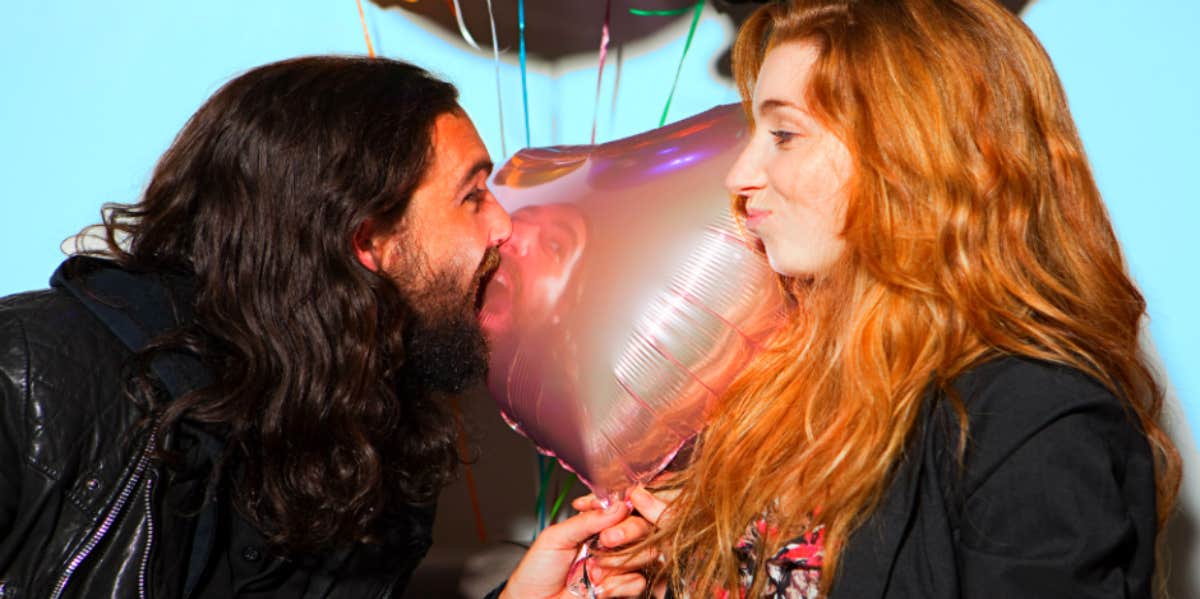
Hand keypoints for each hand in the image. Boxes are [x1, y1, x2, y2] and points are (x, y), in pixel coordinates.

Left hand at [500, 502, 646, 598]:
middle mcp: (607, 544)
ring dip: (620, 561)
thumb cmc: (536, 572)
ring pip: (643, 554)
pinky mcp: (618, 588)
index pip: (620, 509)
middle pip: (639, 528)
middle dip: (627, 532)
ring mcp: (614, 566)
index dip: (624, 509)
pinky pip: (638, 581)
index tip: (619, 510)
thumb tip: (617, 506)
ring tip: (595, 570)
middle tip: (606, 540)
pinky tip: (600, 587)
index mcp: (592, 526)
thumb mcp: (555, 538)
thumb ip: (586, 521)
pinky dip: (621, 585)